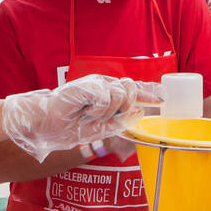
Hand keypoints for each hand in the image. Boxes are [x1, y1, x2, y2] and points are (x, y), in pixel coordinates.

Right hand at [1, 75, 162, 160]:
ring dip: (109, 111)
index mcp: (108, 94)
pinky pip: (106, 97)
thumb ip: (119, 120)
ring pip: (120, 93)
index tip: (162, 99)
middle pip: (131, 87)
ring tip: (92, 116)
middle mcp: (104, 86)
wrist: (47, 124)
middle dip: (129, 104)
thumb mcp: (100, 127)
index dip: (148, 92)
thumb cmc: (70, 126)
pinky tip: (87, 113)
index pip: (133, 89)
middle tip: (112, 116)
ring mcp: (96, 84)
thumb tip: (139, 114)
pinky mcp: (88, 85)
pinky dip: (99, 110)